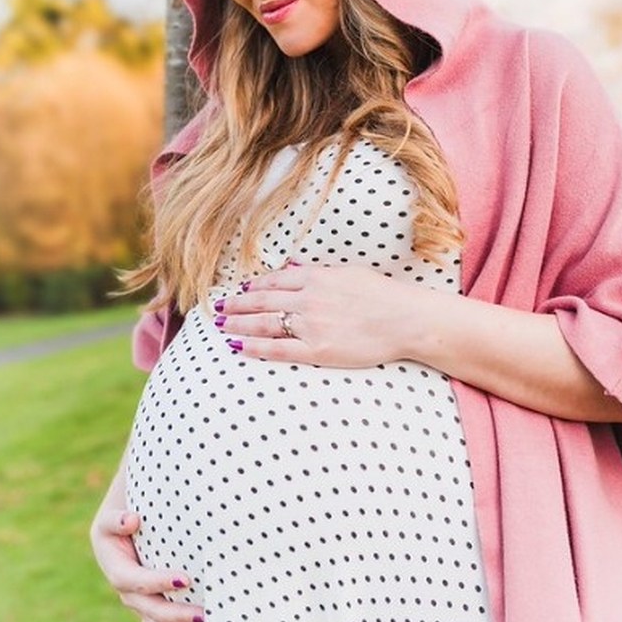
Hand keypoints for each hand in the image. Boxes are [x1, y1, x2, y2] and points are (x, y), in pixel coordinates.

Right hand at [90, 505, 203, 621]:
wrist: (118, 531)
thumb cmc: (118, 521)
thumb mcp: (110, 518)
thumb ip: (116, 520)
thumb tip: (132, 520)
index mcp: (117, 571)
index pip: (136, 581)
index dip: (157, 582)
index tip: (184, 579)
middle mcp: (129, 593)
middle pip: (151, 609)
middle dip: (176, 615)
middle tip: (202, 615)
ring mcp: (141, 603)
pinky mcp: (153, 605)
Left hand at [216, 263, 416, 366]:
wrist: (405, 319)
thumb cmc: (382, 295)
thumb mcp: (348, 273)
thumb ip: (319, 273)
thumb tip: (295, 270)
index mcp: (316, 278)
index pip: (275, 281)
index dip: (253, 286)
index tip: (239, 289)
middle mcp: (308, 299)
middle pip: (262, 301)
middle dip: (235, 304)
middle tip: (216, 307)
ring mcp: (311, 325)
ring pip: (264, 323)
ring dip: (238, 323)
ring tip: (220, 325)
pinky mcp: (317, 351)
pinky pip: (278, 349)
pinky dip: (255, 346)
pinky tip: (238, 345)